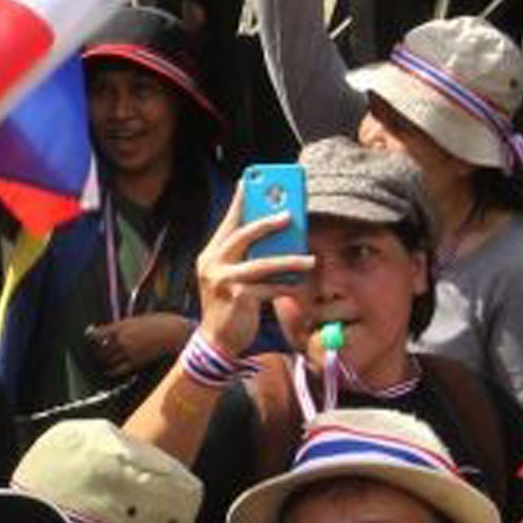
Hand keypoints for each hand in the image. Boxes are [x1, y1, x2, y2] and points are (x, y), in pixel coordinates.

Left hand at [85, 313, 192, 380]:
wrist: (176, 332)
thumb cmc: (161, 322)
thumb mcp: (139, 318)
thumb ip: (124, 325)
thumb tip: (113, 330)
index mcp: (122, 326)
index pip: (99, 333)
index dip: (91, 335)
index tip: (89, 334)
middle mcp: (122, 339)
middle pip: (100, 348)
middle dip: (96, 349)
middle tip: (94, 349)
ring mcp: (129, 352)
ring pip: (107, 360)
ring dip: (102, 360)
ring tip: (101, 360)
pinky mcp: (136, 363)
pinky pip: (118, 370)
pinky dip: (111, 371)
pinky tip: (109, 371)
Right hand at [190, 187, 312, 358]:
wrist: (217, 341)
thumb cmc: (230, 306)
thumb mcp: (233, 276)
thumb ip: (246, 257)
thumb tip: (277, 237)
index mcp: (211, 255)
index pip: (227, 223)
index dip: (240, 201)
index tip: (251, 182)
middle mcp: (212, 264)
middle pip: (242, 236)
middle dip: (267, 223)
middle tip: (291, 215)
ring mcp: (222, 281)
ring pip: (260, 263)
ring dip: (289, 260)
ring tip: (310, 260)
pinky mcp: (236, 298)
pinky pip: (268, 287)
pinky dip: (286, 286)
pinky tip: (301, 285)